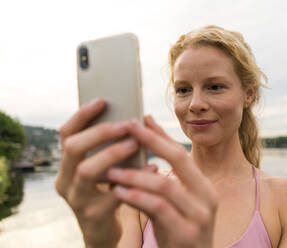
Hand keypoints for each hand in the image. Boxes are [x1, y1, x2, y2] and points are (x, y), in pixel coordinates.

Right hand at [55, 99, 155, 247]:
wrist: (102, 229)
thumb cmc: (107, 190)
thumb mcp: (104, 168)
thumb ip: (111, 147)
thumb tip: (136, 118)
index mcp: (68, 163)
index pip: (66, 134)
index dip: (82, 115)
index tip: (102, 100)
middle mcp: (66, 179)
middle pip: (73, 148)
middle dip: (100, 133)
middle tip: (125, 125)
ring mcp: (77, 199)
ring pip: (87, 171)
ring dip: (112, 153)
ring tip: (135, 143)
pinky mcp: (94, 216)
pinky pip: (112, 195)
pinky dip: (132, 178)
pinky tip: (151, 167)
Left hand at [107, 116, 218, 247]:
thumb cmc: (177, 232)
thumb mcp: (174, 204)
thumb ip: (162, 179)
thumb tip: (142, 151)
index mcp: (203, 186)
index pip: (181, 153)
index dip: (159, 135)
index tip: (140, 119)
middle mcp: (207, 197)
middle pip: (178, 159)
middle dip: (151, 141)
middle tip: (127, 127)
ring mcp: (199, 217)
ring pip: (165, 184)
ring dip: (136, 175)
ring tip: (112, 170)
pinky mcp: (186, 234)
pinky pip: (158, 208)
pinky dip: (137, 197)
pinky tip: (119, 192)